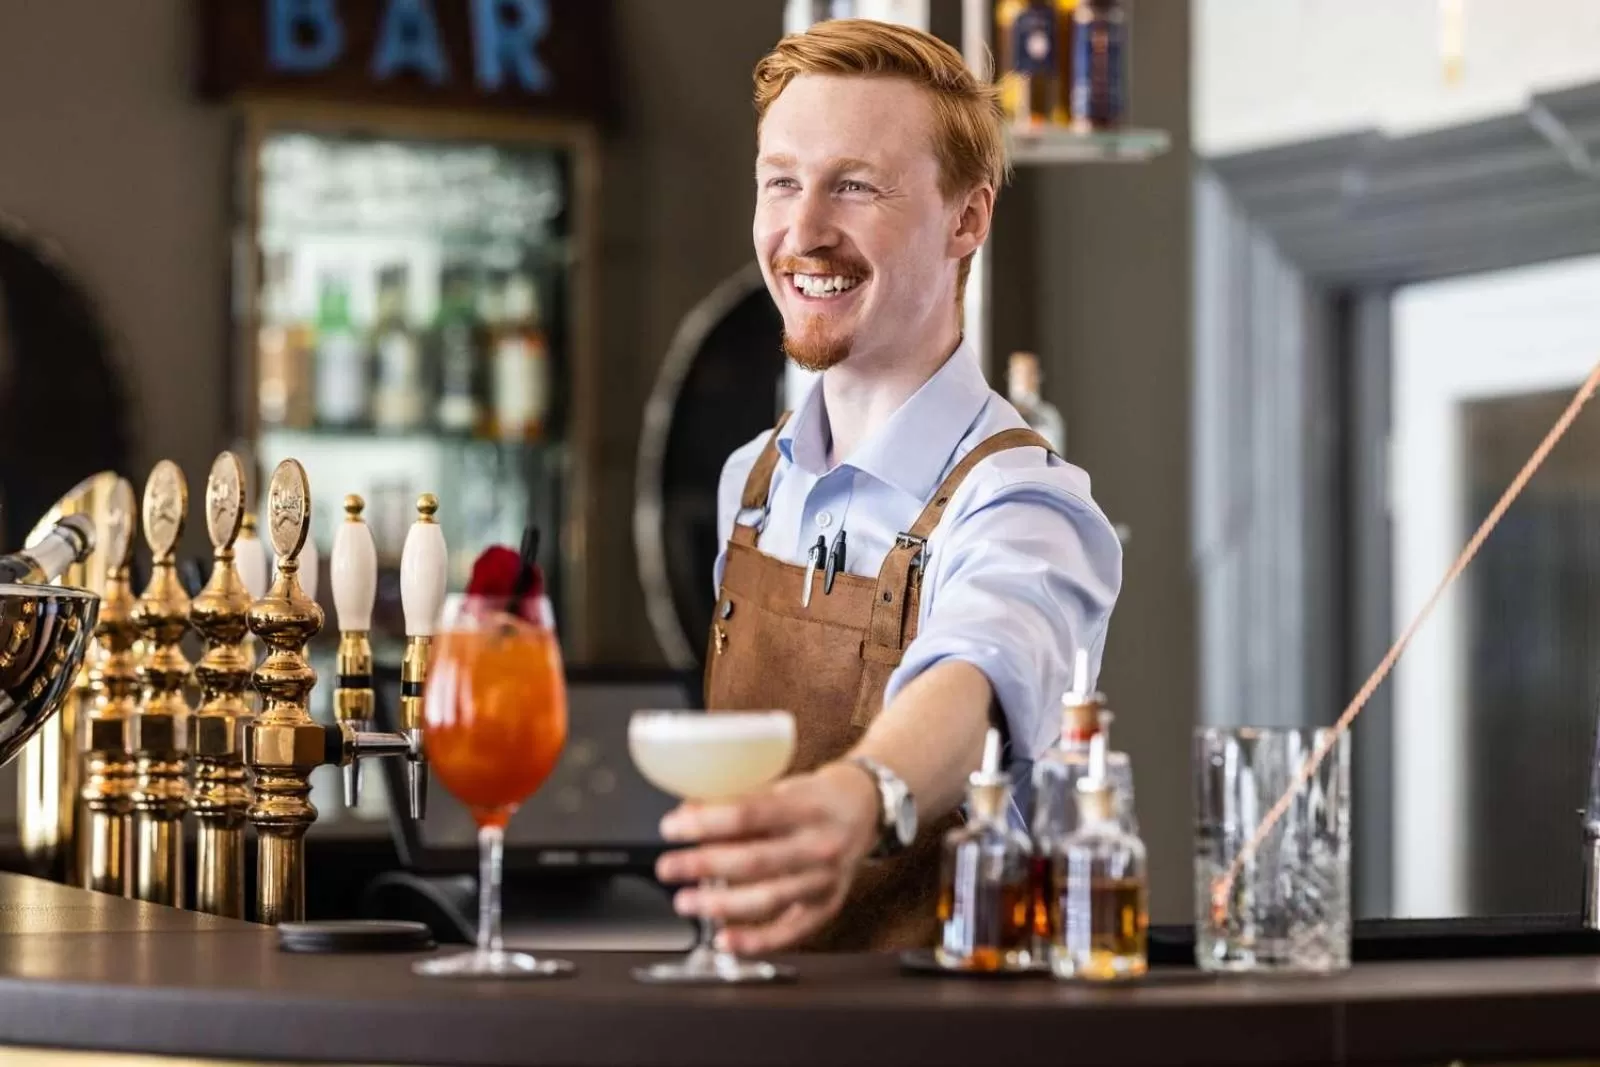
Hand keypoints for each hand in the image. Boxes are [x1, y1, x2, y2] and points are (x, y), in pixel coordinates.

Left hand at [654, 762, 880, 953]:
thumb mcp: (779, 786)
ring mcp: (824, 880)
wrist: (863, 810)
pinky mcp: (826, 907)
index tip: (671, 828)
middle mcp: (818, 844)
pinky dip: (755, 941)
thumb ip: (735, 800)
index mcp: (804, 806)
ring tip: (687, 902)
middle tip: (669, 867)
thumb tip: (686, 814)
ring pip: (768, 899)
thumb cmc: (814, 798)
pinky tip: (725, 941)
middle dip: (703, 865)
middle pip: (754, 860)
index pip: (747, 815)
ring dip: (720, 905)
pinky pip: (789, 932)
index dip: (705, 823)